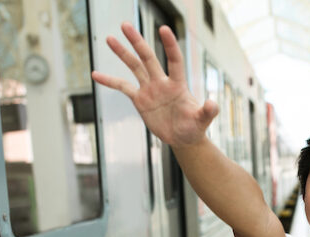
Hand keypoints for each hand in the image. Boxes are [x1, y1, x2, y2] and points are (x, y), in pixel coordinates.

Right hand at [91, 22, 217, 148]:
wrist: (182, 137)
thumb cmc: (194, 128)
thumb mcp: (202, 121)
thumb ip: (207, 112)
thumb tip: (213, 104)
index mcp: (177, 85)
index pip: (174, 61)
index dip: (169, 45)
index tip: (164, 29)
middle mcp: (162, 83)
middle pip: (148, 58)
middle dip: (137, 42)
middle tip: (125, 25)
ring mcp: (149, 89)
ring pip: (134, 67)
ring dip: (122, 53)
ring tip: (109, 38)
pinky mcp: (140, 99)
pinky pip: (123, 87)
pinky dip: (109, 81)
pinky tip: (95, 74)